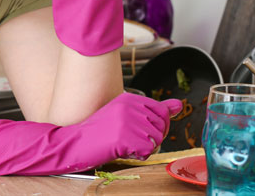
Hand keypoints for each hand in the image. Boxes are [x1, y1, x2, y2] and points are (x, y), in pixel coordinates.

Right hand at [0, 93, 182, 174]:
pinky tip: (121, 150)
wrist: (75, 143)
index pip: (163, 113)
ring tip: (123, 144)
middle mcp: (130, 106)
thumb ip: (155, 111)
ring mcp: (127, 121)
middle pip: (162, 127)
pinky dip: (137, 156)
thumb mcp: (126, 116)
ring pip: (156, 141)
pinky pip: (147, 152)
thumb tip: (179, 105)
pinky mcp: (124, 137)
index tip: (136, 131)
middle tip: (127, 140)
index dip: (155, 127)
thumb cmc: (100, 131)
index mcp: (130, 98)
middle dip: (151, 139)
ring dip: (143, 149)